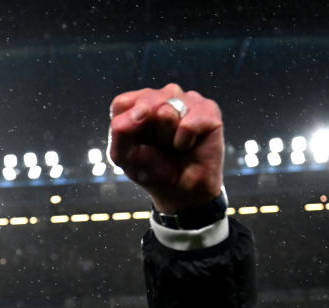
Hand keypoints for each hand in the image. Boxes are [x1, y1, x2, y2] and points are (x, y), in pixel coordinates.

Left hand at [107, 84, 223, 213]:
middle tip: (159, 146)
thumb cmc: (153, 168)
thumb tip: (140, 111)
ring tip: (173, 144)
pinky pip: (187, 124)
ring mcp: (187, 99)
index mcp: (139, 103)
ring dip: (166, 137)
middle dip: (147, 133)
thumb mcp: (125, 156)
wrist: (183, 190)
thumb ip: (121, 131)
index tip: (137, 144)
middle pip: (144, 104)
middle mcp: (163, 95)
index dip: (126, 129)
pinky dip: (184, 142)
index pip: (122, 103)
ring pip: (166, 112)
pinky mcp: (208, 109)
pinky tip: (187, 145)